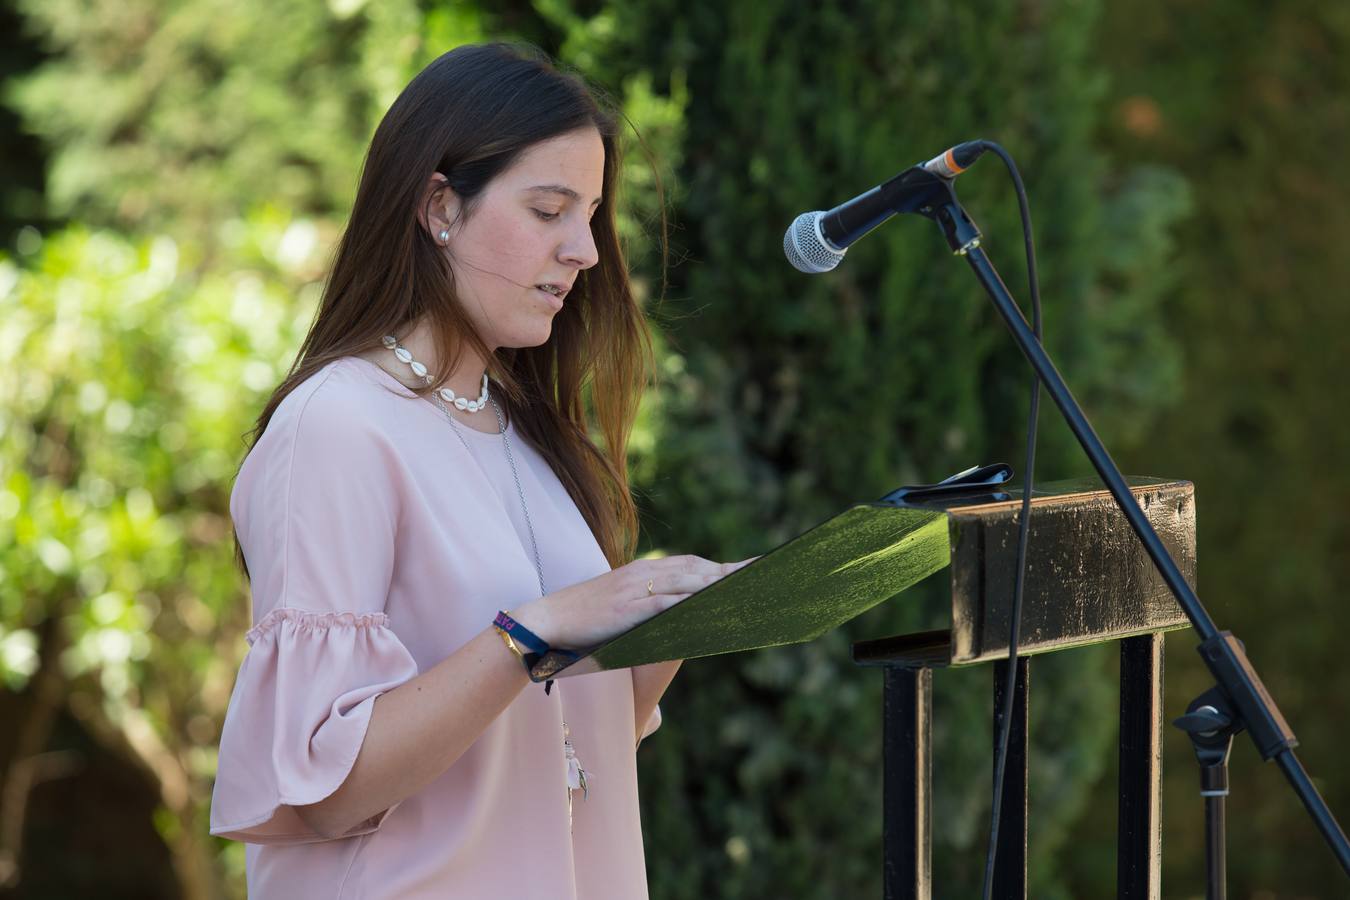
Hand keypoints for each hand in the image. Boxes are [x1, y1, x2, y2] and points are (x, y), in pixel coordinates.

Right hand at [512, 554, 756, 649]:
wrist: (546, 620)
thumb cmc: (583, 618)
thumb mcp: (620, 604)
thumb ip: (648, 603)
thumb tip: (680, 613)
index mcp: (642, 570)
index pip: (691, 564)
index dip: (722, 566)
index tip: (751, 568)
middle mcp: (644, 574)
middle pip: (699, 569)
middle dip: (733, 572)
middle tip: (765, 575)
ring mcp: (637, 590)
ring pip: (689, 583)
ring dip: (722, 585)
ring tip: (751, 591)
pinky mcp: (630, 609)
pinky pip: (670, 605)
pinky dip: (694, 605)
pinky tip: (715, 609)